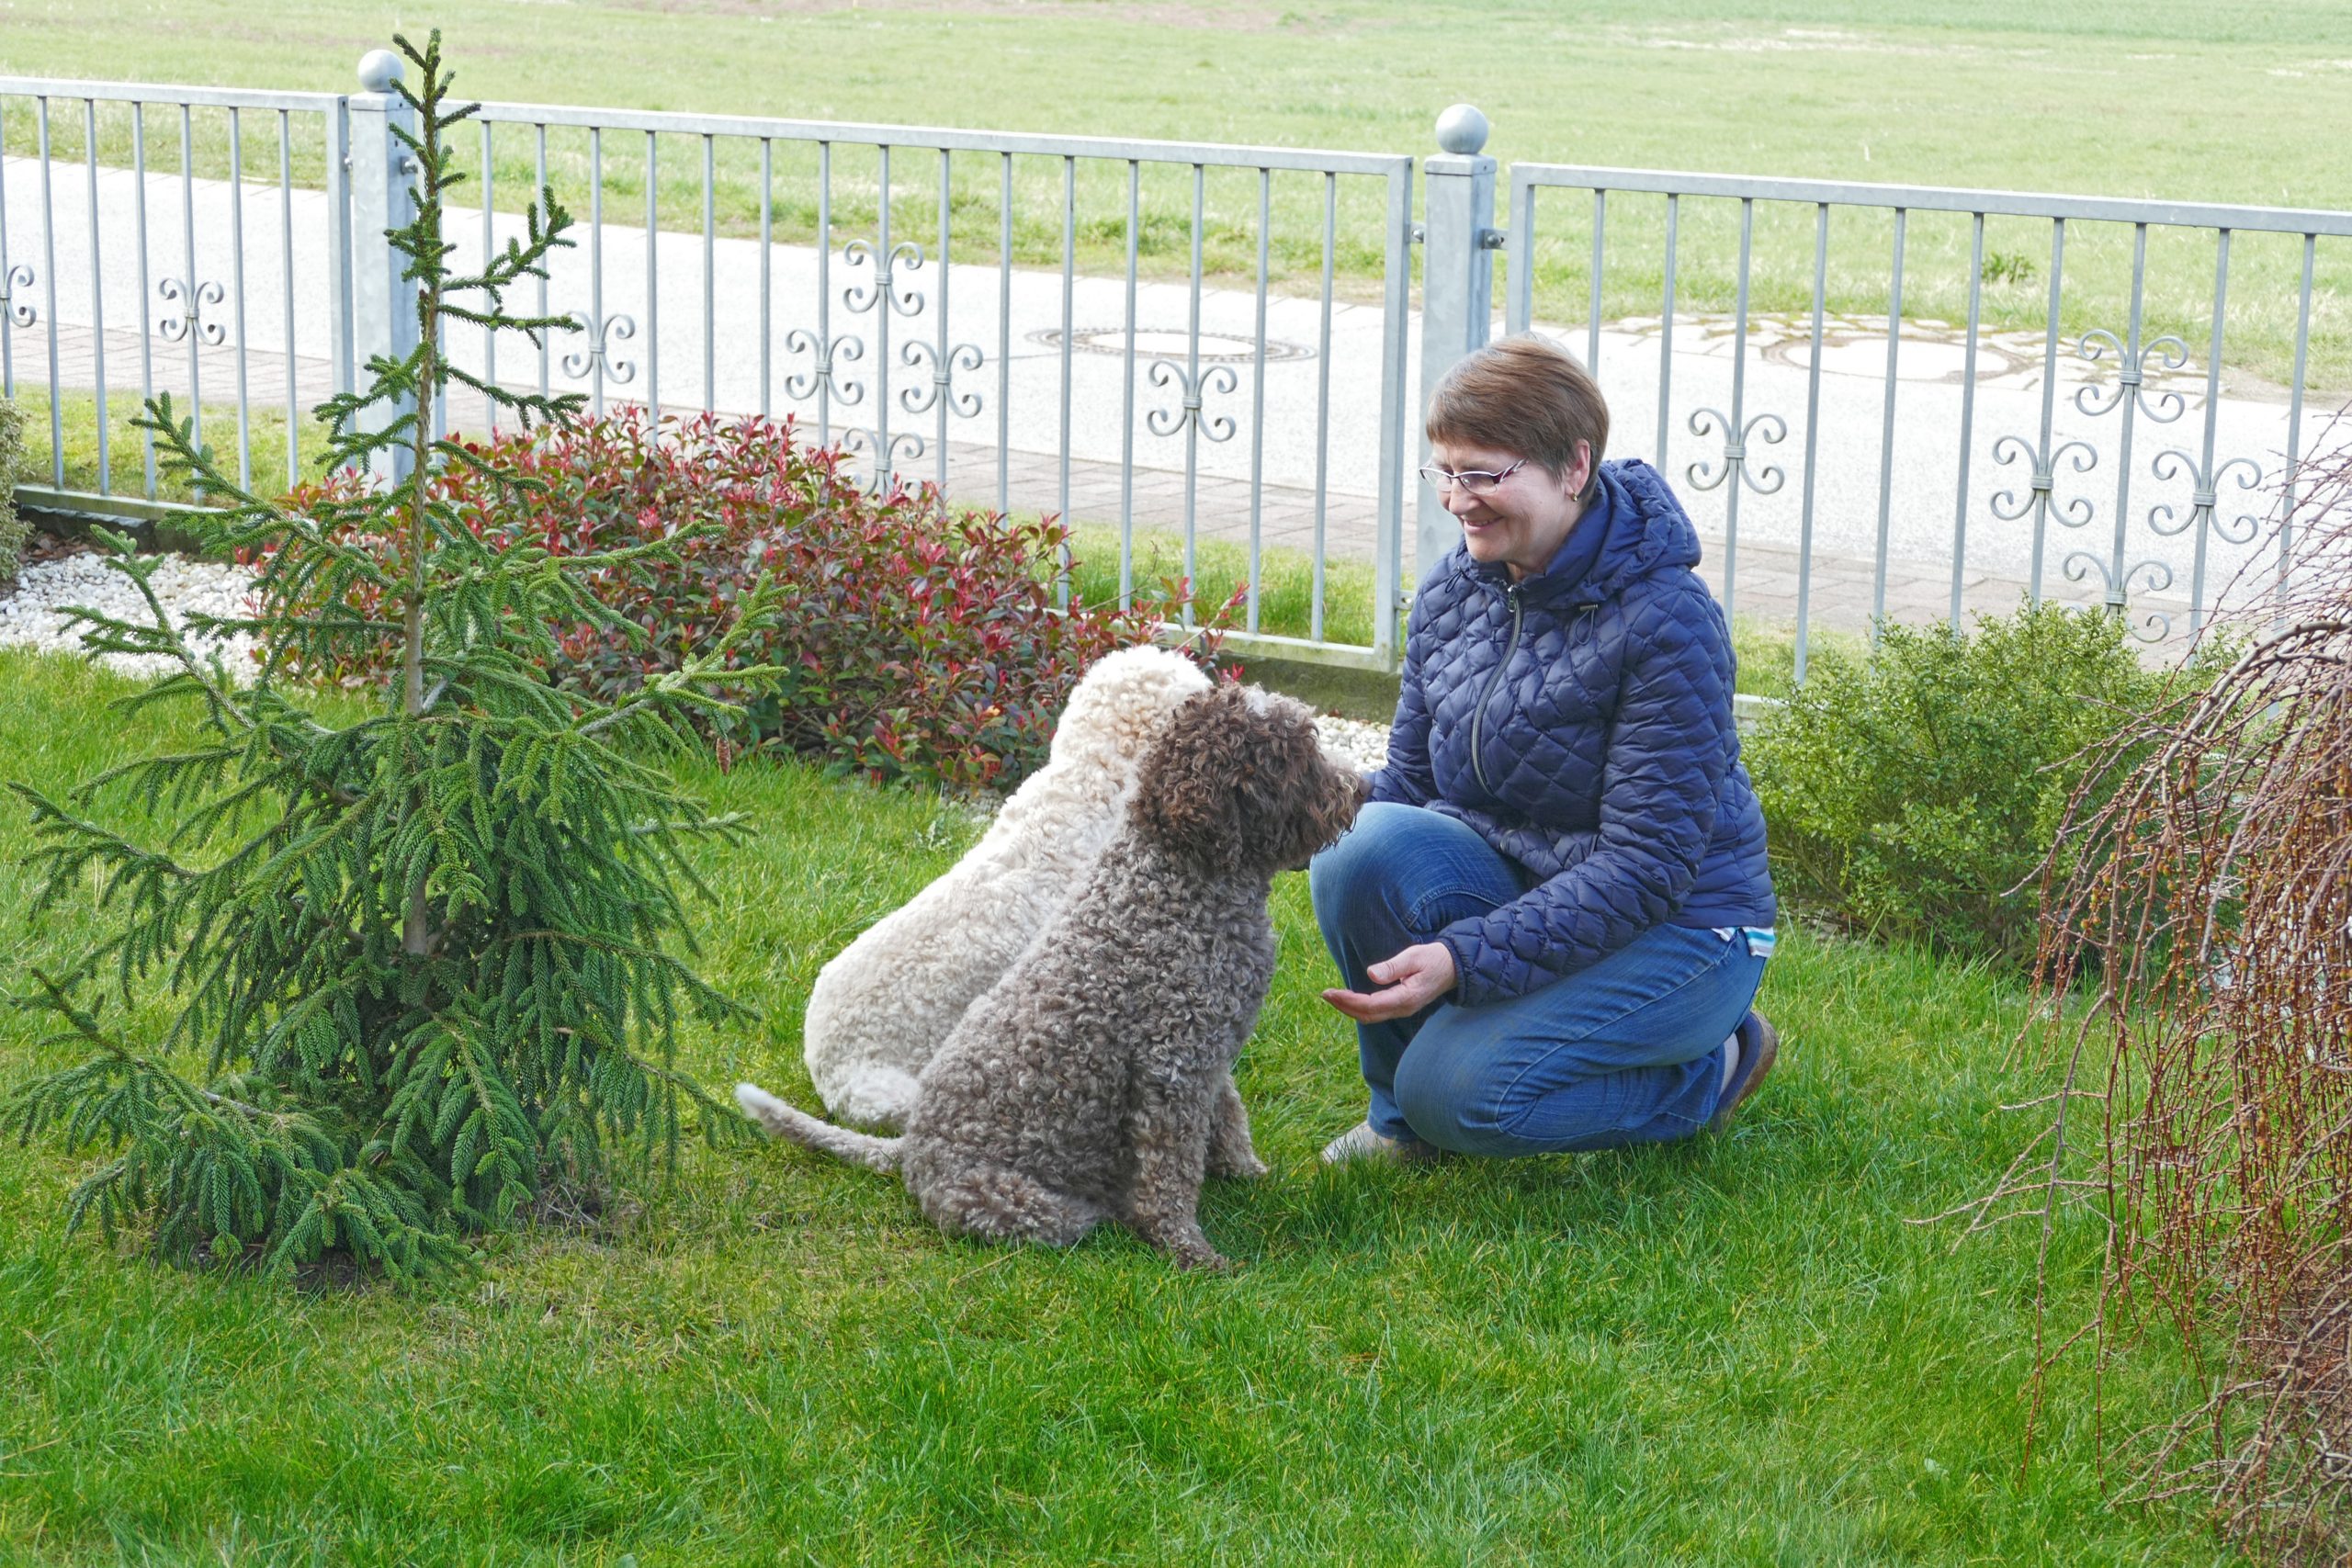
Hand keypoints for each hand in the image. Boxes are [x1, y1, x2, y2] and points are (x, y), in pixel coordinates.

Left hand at [1322, 942, 1456, 1023]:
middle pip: (1367, 1015)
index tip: (1331, 992)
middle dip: (1344, 1006)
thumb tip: (1371, 973)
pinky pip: (1376, 1013)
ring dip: (1349, 1009)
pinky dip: (1359, 1008)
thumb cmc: (1434, 958)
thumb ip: (1394, 966)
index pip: (1371, 1004)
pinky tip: (1348, 1000)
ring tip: (1331, 997)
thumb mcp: (1415, 956)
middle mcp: (1403, 1008)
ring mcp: (1402, 1010)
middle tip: (1325, 995)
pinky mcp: (1401, 1006)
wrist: (1453, 967)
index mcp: (1406, 997)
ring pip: (1371, 1016)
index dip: (1349, 1000)